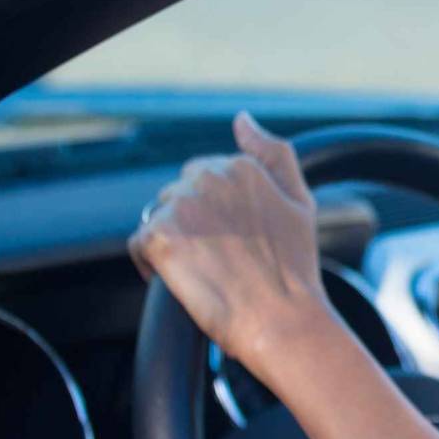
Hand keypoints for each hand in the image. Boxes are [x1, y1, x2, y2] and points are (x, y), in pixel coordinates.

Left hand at [128, 112, 332, 367]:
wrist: (283, 319)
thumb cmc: (295, 267)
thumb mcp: (299, 199)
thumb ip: (273, 152)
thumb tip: (242, 119)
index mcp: (241, 165)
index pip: (204, 177)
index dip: (217, 213)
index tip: (235, 240)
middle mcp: (209, 178)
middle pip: (177, 195)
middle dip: (192, 224)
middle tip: (220, 259)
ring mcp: (182, 207)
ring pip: (159, 217)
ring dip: (173, 242)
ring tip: (203, 271)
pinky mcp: (160, 238)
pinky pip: (139, 244)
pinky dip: (153, 265)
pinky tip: (182, 281)